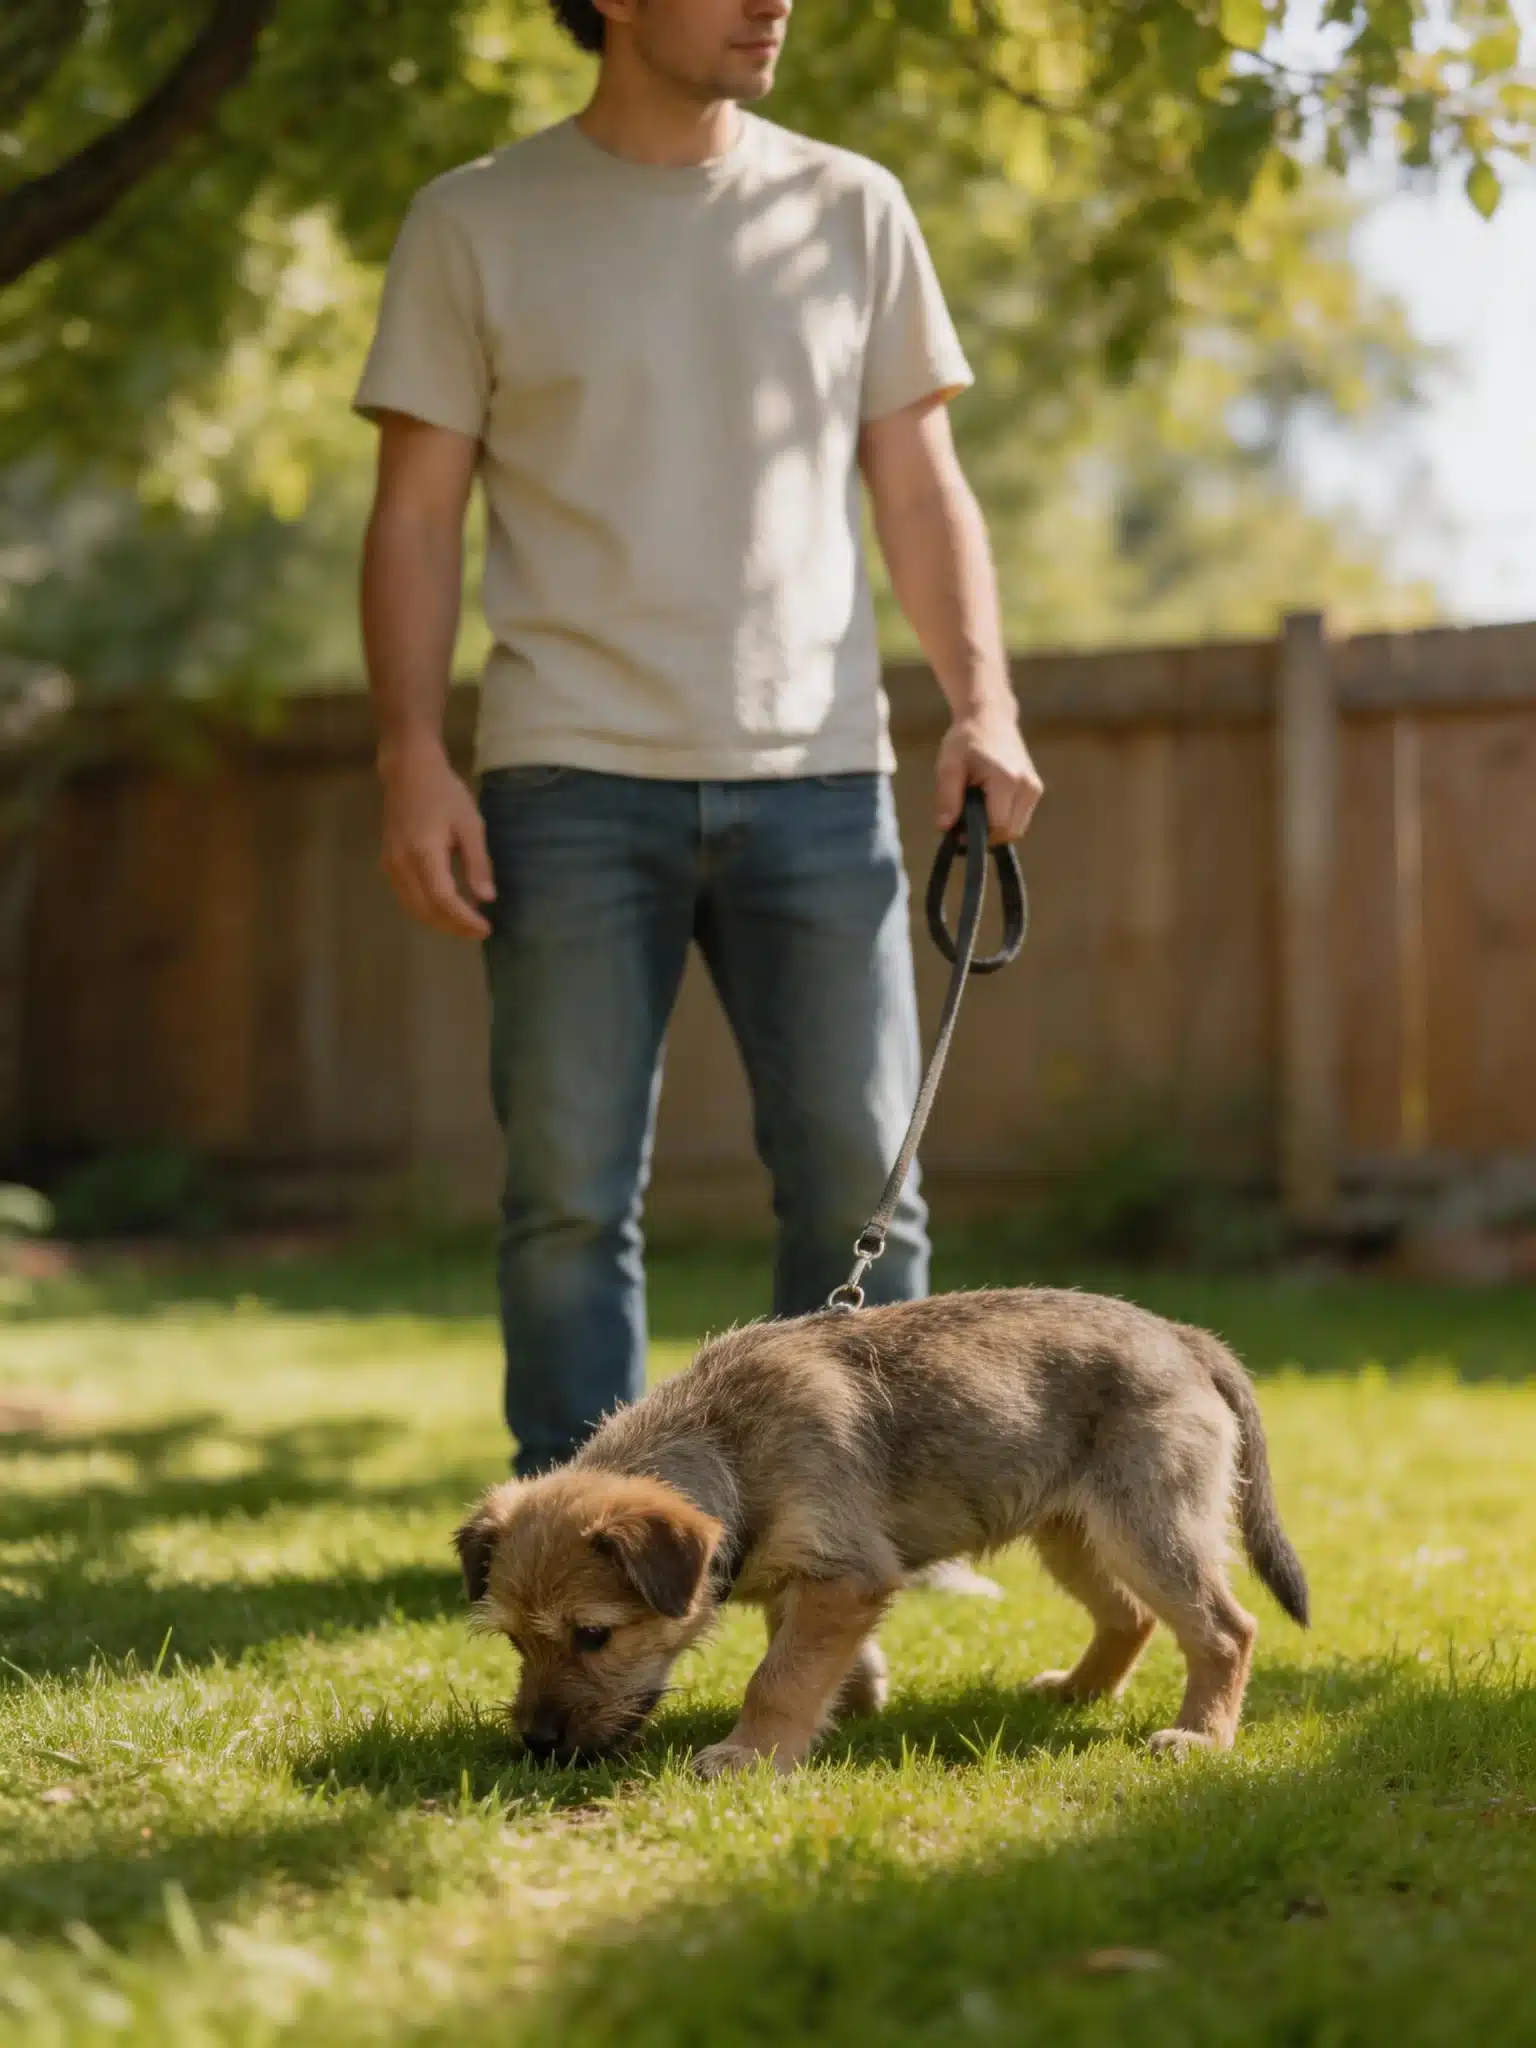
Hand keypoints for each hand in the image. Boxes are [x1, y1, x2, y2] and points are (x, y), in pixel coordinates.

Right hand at [378, 733, 495, 938]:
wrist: (408, 772)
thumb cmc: (444, 793)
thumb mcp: (470, 825)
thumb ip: (478, 863)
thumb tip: (487, 898)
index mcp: (424, 853)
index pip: (443, 900)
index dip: (464, 920)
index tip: (485, 928)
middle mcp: (401, 864)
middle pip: (426, 910)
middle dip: (453, 927)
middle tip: (478, 931)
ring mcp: (390, 865)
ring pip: (413, 908)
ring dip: (439, 921)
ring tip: (465, 924)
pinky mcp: (388, 863)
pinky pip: (406, 896)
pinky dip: (426, 909)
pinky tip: (446, 908)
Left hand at [935, 708, 1042, 843]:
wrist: (990, 717)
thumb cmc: (966, 740)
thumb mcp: (949, 766)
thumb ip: (947, 798)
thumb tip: (945, 827)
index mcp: (1006, 780)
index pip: (997, 827)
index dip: (975, 835)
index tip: (956, 830)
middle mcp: (1026, 786)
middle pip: (1009, 832)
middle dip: (986, 834)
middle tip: (963, 820)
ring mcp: (1034, 788)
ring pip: (1016, 828)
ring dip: (995, 826)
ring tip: (975, 807)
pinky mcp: (1035, 789)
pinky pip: (1019, 818)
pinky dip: (1003, 818)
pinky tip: (987, 802)